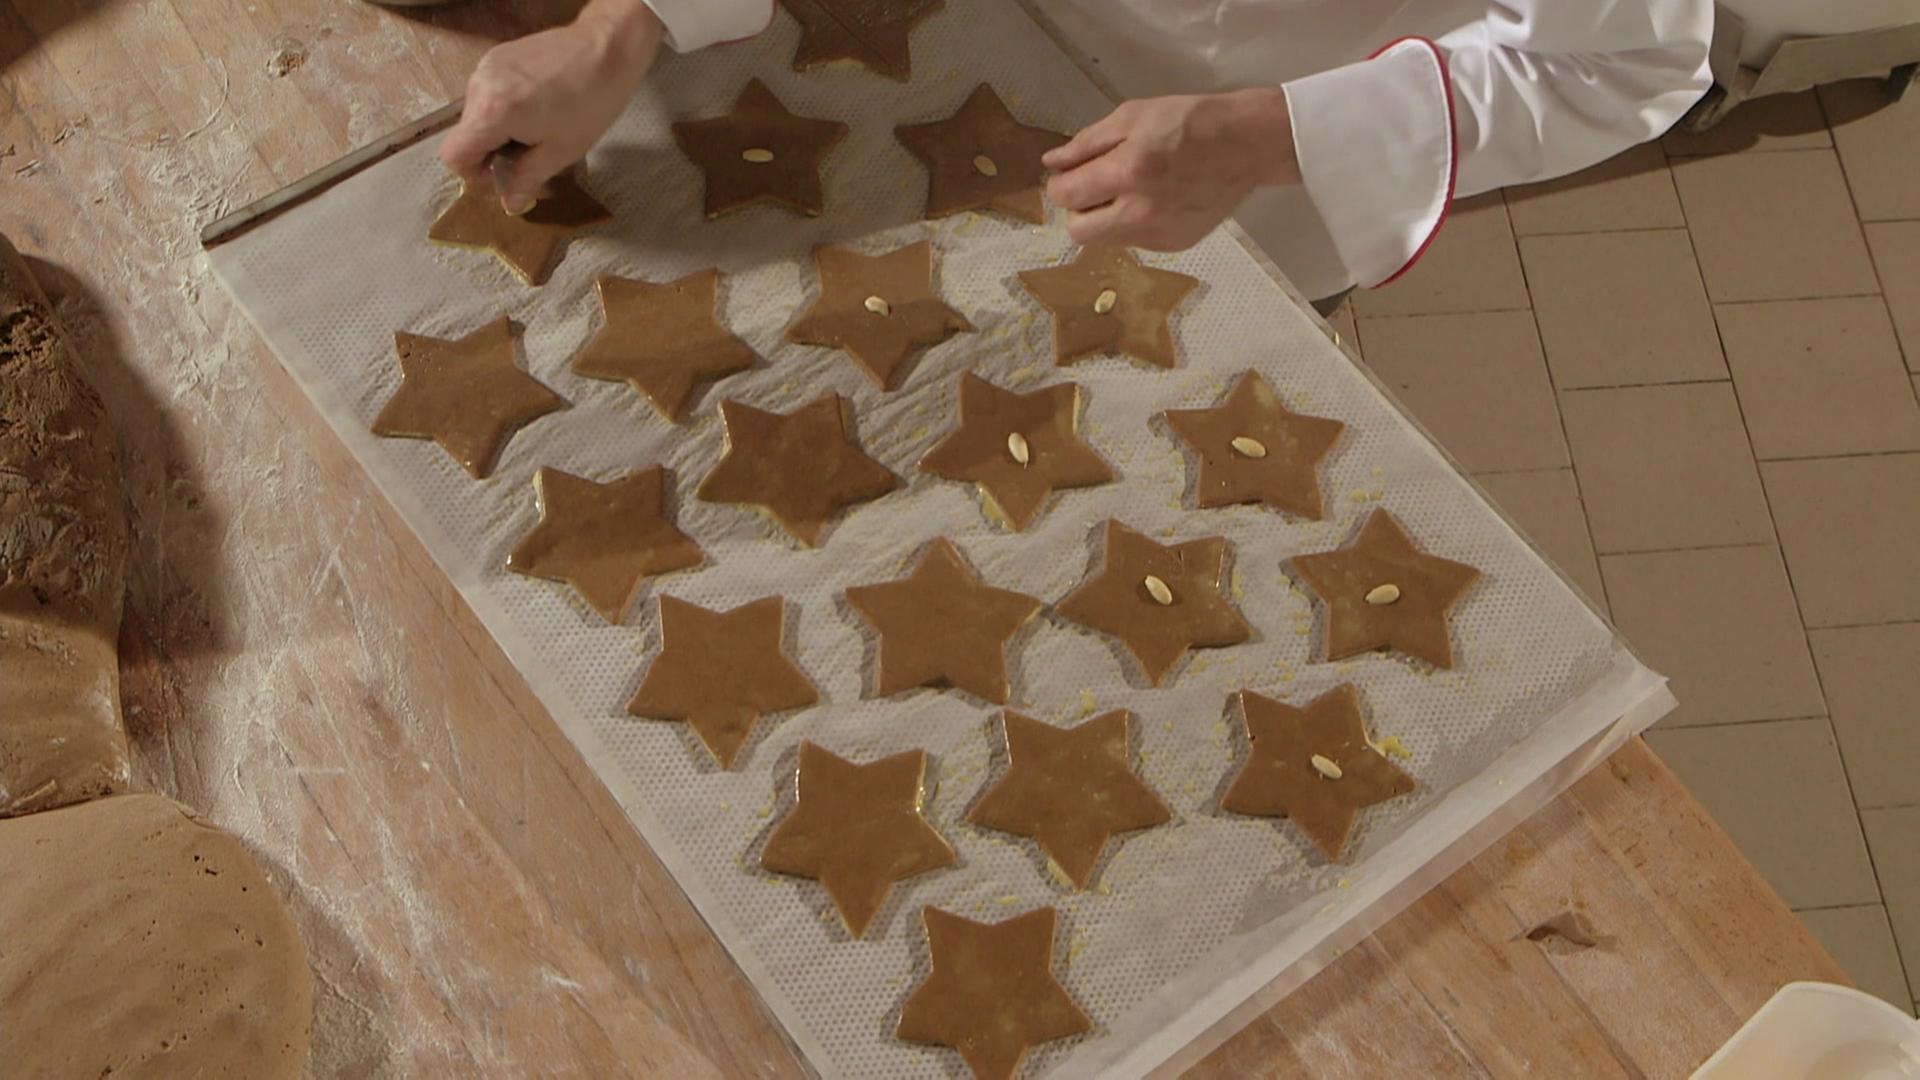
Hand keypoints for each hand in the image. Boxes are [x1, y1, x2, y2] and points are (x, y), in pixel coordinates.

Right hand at [439, 0, 664, 213]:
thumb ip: (527, 179)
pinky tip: (538, 105)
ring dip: (500, 129)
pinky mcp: (498, 55)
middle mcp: (479, 86)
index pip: (453, 155)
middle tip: (532, 153)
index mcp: (491, 113)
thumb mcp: (560, 152)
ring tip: (539, 126)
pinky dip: (505, 106)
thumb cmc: (590, 103)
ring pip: (478, 113)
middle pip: (467, 134)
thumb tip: (509, 203)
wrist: (607, 49)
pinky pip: (489, 92)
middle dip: (493, 151)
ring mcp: (487, 66)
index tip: (505, 175)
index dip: (474, 175)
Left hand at [1043, 88, 1300, 250]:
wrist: (1248, 144)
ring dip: (1105, 217)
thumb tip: (1051, 164)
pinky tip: (1154, 200)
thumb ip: (1087, 143)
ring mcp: (1160, 234)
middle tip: (1097, 185)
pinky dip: (1132, 224)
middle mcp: (1141, 212)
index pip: (1065, 195)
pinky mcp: (1175, 245)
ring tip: (1130, 189)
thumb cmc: (1189, 120)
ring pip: (1106, 240)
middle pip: (1079, 231)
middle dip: (1078, 208)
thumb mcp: (1133, 116)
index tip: (1072, 172)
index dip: (1060, 183)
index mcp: (1128, 172)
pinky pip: (1134, 242)